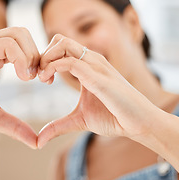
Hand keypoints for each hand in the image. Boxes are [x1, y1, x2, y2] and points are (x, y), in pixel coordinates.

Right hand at [0, 27, 39, 148]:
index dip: (41, 61)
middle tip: (43, 78)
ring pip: (19, 33)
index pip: (26, 46)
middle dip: (40, 55)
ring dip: (32, 54)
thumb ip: (15, 126)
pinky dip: (21, 57)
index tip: (46, 82)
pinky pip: (6, 43)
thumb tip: (36, 142)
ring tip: (30, 78)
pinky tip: (22, 76)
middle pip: (25, 34)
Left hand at [37, 34, 160, 147]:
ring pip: (63, 44)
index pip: (61, 46)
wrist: (139, 123)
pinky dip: (53, 67)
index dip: (45, 58)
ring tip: (43, 79)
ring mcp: (96, 66)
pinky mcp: (98, 78)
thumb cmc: (114, 117)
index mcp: (88, 65)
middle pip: (59, 39)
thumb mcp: (79, 120)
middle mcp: (91, 60)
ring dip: (46, 58)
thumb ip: (58, 126)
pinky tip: (49, 81)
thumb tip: (39, 140)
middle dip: (43, 55)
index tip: (41, 78)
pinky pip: (71, 62)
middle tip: (39, 77)